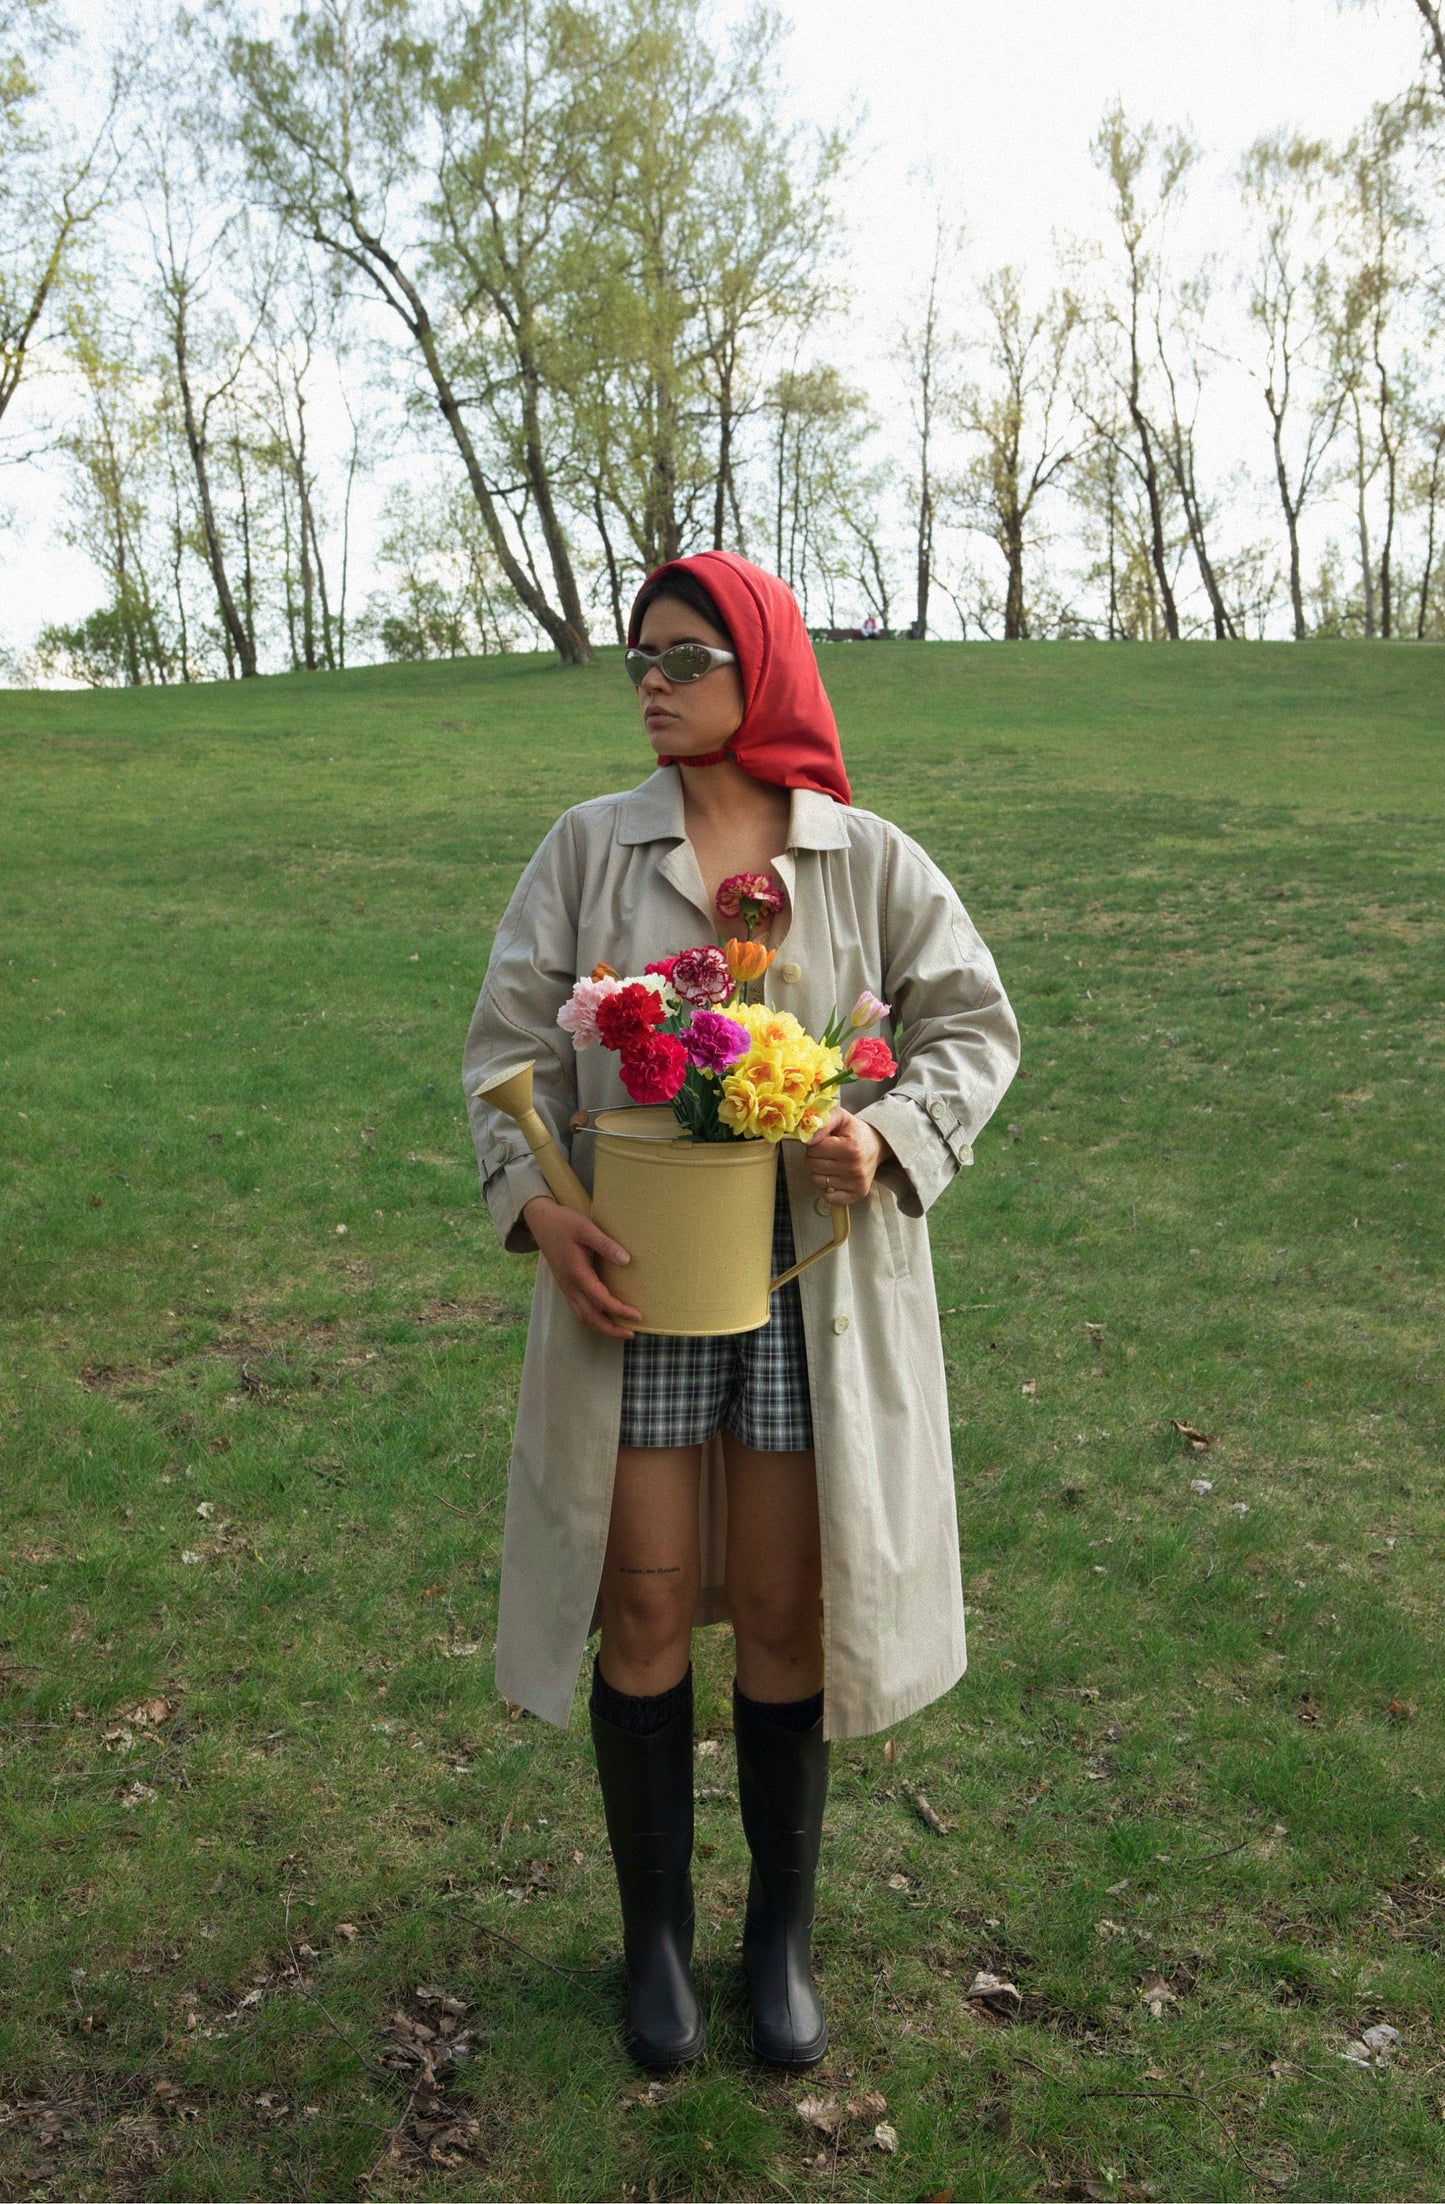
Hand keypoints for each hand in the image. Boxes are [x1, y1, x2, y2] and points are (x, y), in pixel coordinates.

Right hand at [522, 1197, 642, 1338]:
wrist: (541, 1221)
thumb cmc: (564, 1222)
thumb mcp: (586, 1228)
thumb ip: (606, 1244)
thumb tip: (626, 1260)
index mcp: (577, 1273)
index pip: (601, 1300)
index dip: (619, 1311)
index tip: (637, 1315)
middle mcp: (570, 1285)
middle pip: (590, 1317)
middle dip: (611, 1329)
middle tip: (631, 1333)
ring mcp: (566, 1287)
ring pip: (582, 1316)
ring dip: (601, 1327)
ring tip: (621, 1329)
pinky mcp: (565, 1285)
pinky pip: (578, 1309)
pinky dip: (592, 1319)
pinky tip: (604, 1317)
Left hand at [804, 1106, 888, 1204]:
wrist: (877, 1146)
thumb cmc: (856, 1132)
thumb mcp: (840, 1118)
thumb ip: (822, 1122)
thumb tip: (807, 1138)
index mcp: (850, 1148)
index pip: (814, 1149)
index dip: (814, 1144)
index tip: (824, 1142)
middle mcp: (854, 1168)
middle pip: (813, 1165)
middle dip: (814, 1157)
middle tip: (827, 1153)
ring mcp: (856, 1183)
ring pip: (817, 1181)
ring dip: (819, 1172)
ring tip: (831, 1163)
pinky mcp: (857, 1194)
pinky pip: (828, 1197)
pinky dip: (827, 1189)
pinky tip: (834, 1178)